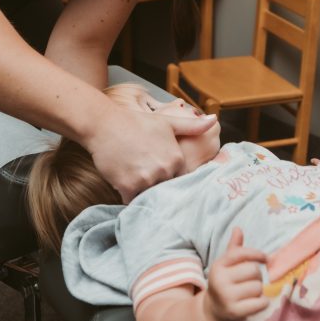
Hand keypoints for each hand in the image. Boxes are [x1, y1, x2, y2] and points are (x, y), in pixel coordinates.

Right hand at [87, 105, 217, 201]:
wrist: (104, 124)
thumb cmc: (136, 122)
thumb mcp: (168, 122)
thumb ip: (192, 126)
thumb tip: (215, 120)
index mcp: (176, 158)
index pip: (180, 179)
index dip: (172, 179)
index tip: (164, 177)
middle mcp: (164, 170)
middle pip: (166, 189)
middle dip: (159, 187)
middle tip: (147, 180)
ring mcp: (146, 179)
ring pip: (150, 196)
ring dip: (144, 193)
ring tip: (136, 183)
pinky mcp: (128, 186)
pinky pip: (133, 201)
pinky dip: (130, 197)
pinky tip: (125, 186)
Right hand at [203, 228, 268, 320]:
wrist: (213, 313)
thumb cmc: (225, 284)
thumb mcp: (226, 266)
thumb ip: (234, 249)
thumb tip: (238, 228)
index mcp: (218, 266)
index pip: (242, 253)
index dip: (257, 254)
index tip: (265, 258)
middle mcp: (220, 280)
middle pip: (254, 270)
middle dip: (257, 276)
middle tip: (250, 282)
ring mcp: (227, 297)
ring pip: (258, 287)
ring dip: (259, 291)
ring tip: (249, 294)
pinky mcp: (235, 312)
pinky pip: (261, 303)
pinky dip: (262, 303)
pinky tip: (254, 304)